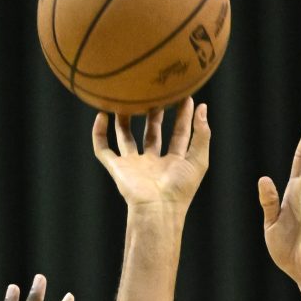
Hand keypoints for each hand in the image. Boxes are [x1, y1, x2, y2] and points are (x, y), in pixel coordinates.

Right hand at [92, 99, 209, 214]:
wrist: (157, 209)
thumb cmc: (180, 190)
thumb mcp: (198, 159)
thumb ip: (201, 134)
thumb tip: (202, 107)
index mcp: (173, 163)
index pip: (178, 134)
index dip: (183, 116)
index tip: (185, 95)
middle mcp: (153, 163)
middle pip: (152, 133)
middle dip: (154, 114)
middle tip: (156, 92)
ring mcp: (134, 165)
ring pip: (126, 137)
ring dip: (125, 119)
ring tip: (126, 96)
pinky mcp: (117, 168)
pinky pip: (103, 149)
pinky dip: (98, 133)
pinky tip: (100, 115)